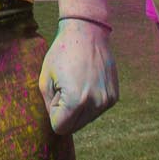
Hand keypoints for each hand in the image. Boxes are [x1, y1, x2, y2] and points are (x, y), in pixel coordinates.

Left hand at [38, 18, 118, 134]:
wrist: (87, 32)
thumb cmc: (62, 53)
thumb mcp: (44, 79)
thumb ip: (48, 106)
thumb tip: (58, 123)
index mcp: (77, 101)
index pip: (60, 127)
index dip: (54, 111)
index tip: (57, 91)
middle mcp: (96, 104)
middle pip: (74, 127)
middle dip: (66, 112)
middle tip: (65, 87)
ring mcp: (107, 101)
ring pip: (85, 120)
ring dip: (78, 107)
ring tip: (77, 82)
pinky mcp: (114, 97)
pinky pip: (96, 110)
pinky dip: (89, 101)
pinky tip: (87, 81)